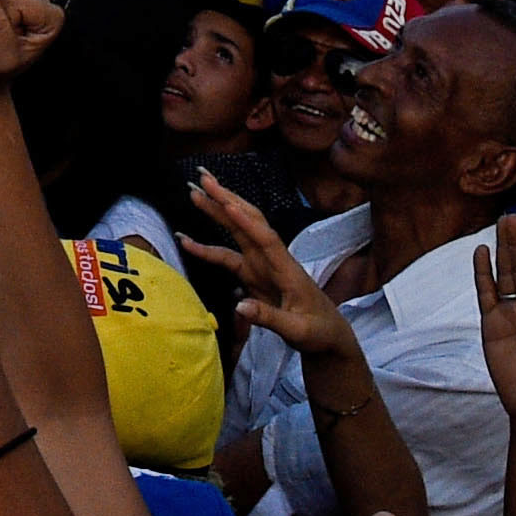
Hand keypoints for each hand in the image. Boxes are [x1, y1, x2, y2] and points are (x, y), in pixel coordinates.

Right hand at [184, 171, 360, 366]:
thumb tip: (239, 306)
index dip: (247, 222)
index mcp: (287, 269)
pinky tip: (187, 241)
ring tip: (194, 192)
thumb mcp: (298, 331)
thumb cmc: (318, 332)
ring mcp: (262, 266)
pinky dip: (207, 247)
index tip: (228, 203)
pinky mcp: (253, 275)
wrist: (328, 336)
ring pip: (237, 232)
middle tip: (203, 179)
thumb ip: (269, 318)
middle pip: (248, 223)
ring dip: (217, 211)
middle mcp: (273, 260)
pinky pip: (227, 256)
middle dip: (227, 200)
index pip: (266, 239)